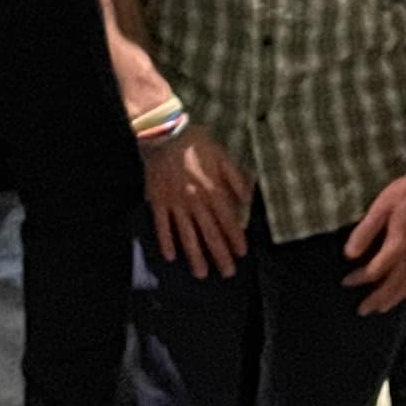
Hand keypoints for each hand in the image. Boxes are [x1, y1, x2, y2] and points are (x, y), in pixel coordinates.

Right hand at [142, 128, 250, 277]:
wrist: (164, 132)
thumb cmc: (196, 142)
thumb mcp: (223, 155)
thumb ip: (236, 179)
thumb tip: (248, 200)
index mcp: (212, 190)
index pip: (227, 221)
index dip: (235, 239)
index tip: (241, 254)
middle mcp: (195, 201)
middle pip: (209, 233)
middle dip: (220, 255)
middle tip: (227, 273)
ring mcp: (175, 203)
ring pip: (186, 235)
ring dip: (195, 256)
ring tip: (201, 274)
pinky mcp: (158, 201)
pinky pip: (162, 225)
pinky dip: (166, 241)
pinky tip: (170, 257)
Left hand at [342, 152, 405, 313]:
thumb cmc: (405, 193)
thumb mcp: (379, 207)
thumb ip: (364, 232)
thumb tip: (349, 254)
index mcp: (400, 243)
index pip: (377, 270)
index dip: (360, 278)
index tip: (347, 281)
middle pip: (395, 285)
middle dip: (377, 299)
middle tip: (363, 310)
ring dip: (394, 299)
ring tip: (381, 308)